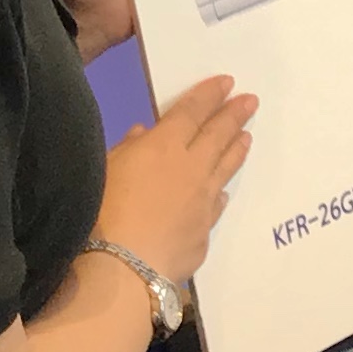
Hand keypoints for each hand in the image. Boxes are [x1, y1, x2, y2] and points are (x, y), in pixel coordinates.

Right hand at [100, 74, 254, 283]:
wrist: (120, 269)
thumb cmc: (100, 213)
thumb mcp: (103, 171)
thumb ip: (126, 150)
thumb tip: (143, 134)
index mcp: (164, 146)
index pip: (192, 112)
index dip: (210, 95)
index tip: (228, 82)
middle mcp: (192, 169)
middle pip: (218, 135)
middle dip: (235, 114)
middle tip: (251, 100)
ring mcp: (203, 202)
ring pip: (226, 168)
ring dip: (237, 149)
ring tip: (248, 136)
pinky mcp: (204, 233)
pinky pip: (216, 204)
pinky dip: (221, 192)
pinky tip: (223, 191)